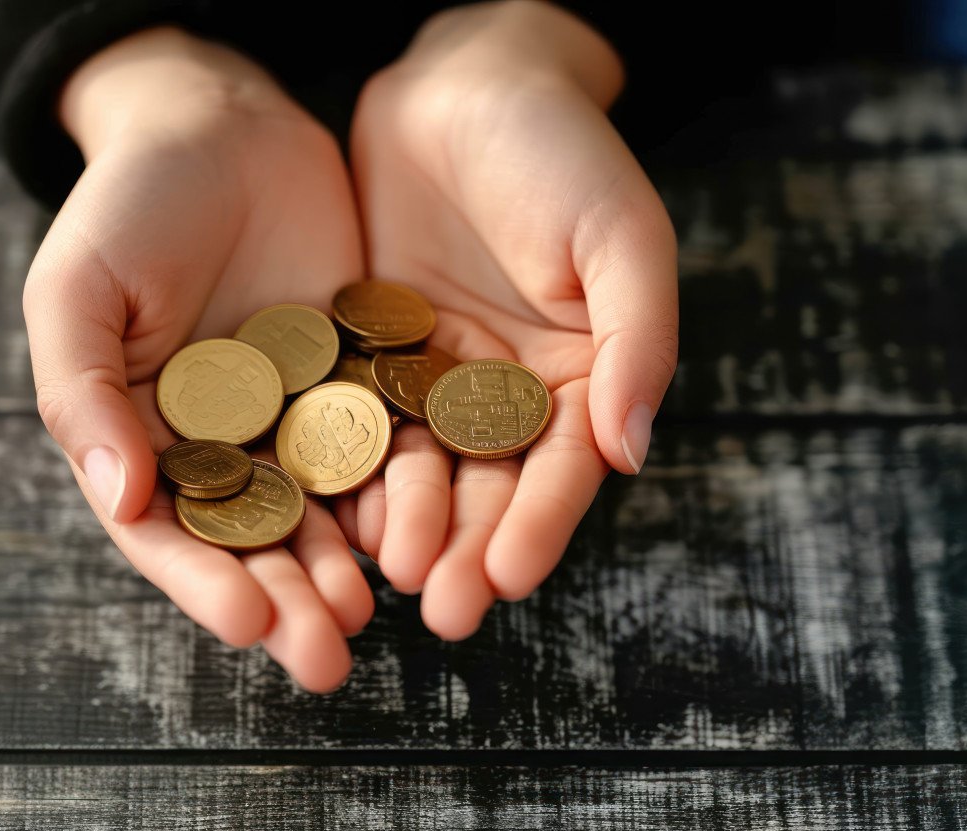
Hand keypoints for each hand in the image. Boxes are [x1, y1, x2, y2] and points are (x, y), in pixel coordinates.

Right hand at [24, 27, 370, 691]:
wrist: (221, 124)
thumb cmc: (127, 205)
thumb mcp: (78, 291)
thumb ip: (82, 395)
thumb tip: (119, 498)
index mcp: (144, 438)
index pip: (170, 530)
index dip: (204, 582)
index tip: (246, 626)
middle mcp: (223, 443)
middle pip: (254, 539)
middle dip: (288, 600)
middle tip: (328, 656)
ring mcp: (295, 416)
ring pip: (324, 506)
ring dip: (348, 563)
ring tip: (379, 608)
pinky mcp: (359, 379)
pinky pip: (383, 442)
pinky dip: (399, 487)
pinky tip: (424, 529)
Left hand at [339, 2, 678, 638]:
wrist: (467, 84)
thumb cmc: (564, 152)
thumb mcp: (621, 237)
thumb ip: (636, 341)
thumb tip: (634, 451)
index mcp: (581, 375)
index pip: (566, 469)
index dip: (541, 525)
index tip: (506, 579)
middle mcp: (509, 390)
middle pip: (491, 485)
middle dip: (468, 547)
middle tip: (438, 609)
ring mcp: (439, 376)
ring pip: (423, 466)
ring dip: (408, 524)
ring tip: (381, 577)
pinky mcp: (374, 352)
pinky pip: (361, 418)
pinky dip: (350, 465)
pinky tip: (330, 511)